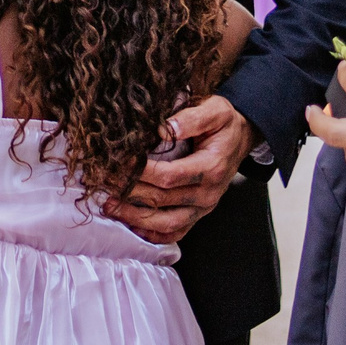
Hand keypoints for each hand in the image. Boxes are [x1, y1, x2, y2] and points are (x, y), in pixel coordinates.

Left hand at [109, 95, 252, 243]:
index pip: (169, 176)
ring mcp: (204, 207)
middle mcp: (208, 193)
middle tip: (103, 184)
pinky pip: (177, 231)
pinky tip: (134, 227)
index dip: (140, 173)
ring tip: (110, 207)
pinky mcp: (199, 213)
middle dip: (129, 193)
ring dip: (136, 217)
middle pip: (162, 200)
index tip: (117, 164)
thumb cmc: (226, 123)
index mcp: (210, 168)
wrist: (242, 136)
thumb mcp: (215, 110)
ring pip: (167, 222)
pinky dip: (155, 234)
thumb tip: (164, 128)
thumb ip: (191, 119)